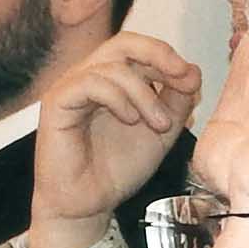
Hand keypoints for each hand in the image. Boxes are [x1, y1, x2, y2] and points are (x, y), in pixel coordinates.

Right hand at [27, 33, 202, 247]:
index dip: (168, 58)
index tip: (192, 81)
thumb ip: (176, 101)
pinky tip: (130, 120)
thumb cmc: (117, 169)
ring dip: (145, 94)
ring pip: (113, 66)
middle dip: (159, 55)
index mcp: (112, 80)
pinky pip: (90, 83)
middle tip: (182, 77)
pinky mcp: (57, 102)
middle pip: (124, 43)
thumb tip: (192, 71)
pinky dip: (118, 98)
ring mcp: (70, 88)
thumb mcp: (161, 132)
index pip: (139, 50)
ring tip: (160, 124)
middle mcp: (89, 77)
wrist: (88, 204)